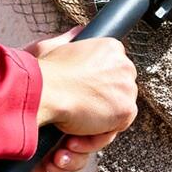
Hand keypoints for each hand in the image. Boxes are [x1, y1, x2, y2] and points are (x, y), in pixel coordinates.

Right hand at [23, 26, 134, 171]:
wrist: (44, 91)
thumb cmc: (44, 72)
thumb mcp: (54, 46)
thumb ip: (70, 40)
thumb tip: (78, 31)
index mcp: (111, 48)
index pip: (111, 73)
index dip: (93, 89)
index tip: (76, 97)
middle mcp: (124, 64)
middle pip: (115, 93)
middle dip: (93, 108)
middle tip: (70, 117)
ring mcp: (127, 88)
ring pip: (113, 114)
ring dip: (88, 127)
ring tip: (66, 133)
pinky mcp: (125, 110)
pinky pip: (111, 131)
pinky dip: (90, 139)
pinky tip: (70, 139)